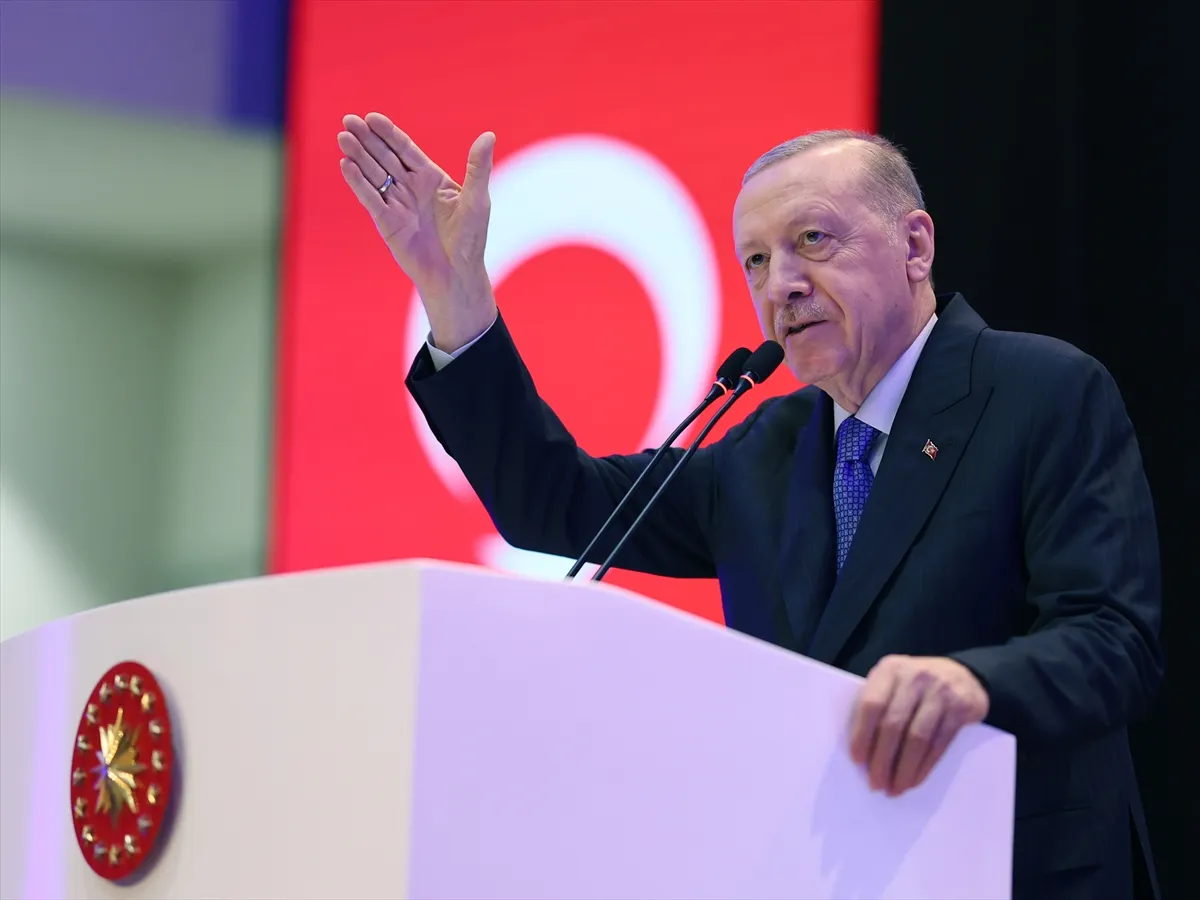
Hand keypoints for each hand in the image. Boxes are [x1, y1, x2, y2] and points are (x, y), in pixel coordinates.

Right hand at [337, 113, 497, 351]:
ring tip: (343, 137)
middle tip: (348, 121)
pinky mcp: (386, 222)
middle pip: (384, 157)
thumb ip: (478, 167)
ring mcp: (397, 204)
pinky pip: (370, 198)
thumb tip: (489, 135)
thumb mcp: (476, 199)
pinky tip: (346, 165)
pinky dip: (358, 182)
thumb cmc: (470, 239)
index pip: (405, 149)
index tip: (372, 118)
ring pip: (373, 174)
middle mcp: (411, 188)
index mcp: (431, 178)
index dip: (388, 133)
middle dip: (367, 139)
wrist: (456, 274)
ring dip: (358, 156)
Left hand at [848, 655, 988, 795]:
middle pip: (894, 724)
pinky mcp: (961, 707)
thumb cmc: (915, 686)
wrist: (963, 674)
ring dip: (904, 768)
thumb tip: (861, 751)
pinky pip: (939, 743)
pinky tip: (915, 780)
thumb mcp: (894, 683)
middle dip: (883, 759)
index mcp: (890, 669)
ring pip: (917, 737)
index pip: (871, 704)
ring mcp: (940, 691)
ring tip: (895, 788)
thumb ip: (879, 705)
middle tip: (876, 784)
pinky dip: (925, 766)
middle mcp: (915, 677)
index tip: (857, 761)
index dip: (862, 735)